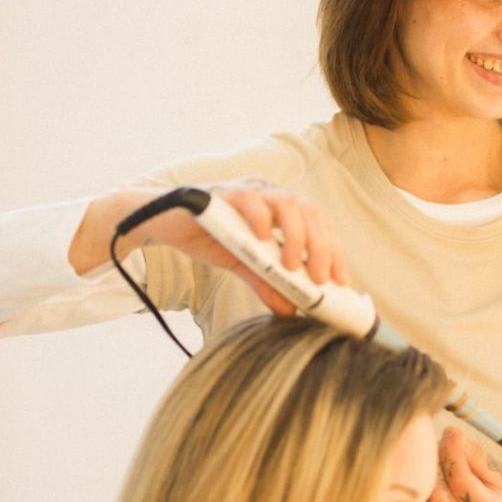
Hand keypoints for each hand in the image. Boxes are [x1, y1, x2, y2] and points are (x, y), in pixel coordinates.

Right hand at [75, 180, 348, 315]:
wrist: (161, 224)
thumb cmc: (208, 237)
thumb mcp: (243, 265)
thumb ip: (267, 283)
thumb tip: (290, 310)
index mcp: (281, 210)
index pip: (319, 224)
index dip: (334, 250)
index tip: (340, 281)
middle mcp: (270, 195)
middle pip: (310, 212)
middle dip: (322, 246)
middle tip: (321, 278)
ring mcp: (248, 191)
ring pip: (287, 203)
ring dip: (296, 235)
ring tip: (292, 265)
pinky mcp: (223, 193)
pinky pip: (248, 198)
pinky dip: (259, 218)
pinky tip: (262, 240)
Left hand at [425, 426, 501, 501]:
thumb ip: (478, 457)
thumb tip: (453, 437)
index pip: (462, 482)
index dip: (452, 453)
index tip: (451, 432)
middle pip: (437, 493)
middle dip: (436, 463)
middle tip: (441, 446)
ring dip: (424, 478)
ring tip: (436, 464)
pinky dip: (419, 497)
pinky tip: (427, 483)